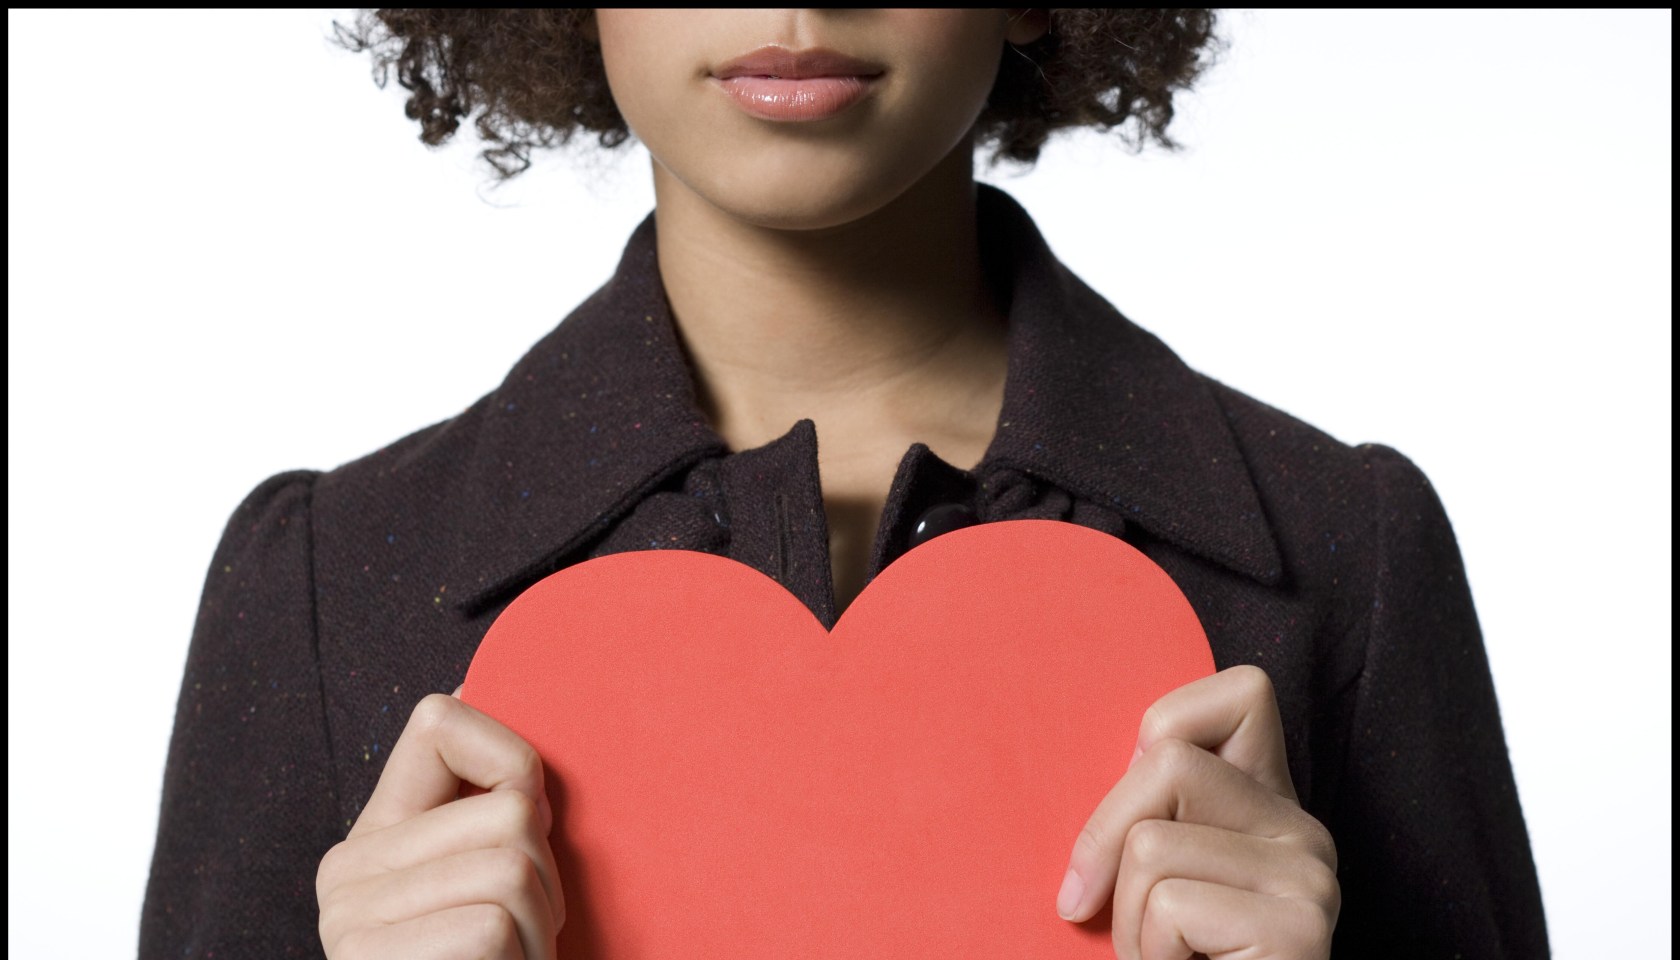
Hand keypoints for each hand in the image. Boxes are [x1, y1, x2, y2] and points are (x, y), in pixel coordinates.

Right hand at [316, 688, 564, 958]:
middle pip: (510, 811)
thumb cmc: (487, 959)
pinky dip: (518, 959)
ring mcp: (349, 914)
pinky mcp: (366, 958)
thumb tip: (470, 682)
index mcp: (377, 832)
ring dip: (538, 927)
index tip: (530, 823)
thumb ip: (483, 805)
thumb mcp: (486, 878)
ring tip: (514, 957)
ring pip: (511, 868)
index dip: (512, 759)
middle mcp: (348, 866)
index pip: (438, 723)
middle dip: (547, 878)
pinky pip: (489, 926)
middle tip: (527, 930)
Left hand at [1055, 665, 1338, 959]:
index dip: (1164, 725)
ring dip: (1128, 925)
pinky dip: (1150, 957)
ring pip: (1150, 844)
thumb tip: (1109, 767)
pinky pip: (1168, 906)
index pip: (1242, 691)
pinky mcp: (1299, 928)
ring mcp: (1310, 877)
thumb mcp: (1153, 880)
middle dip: (1108, 844)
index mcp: (1270, 805)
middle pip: (1163, 760)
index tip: (1137, 811)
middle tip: (1129, 922)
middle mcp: (1305, 830)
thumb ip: (1151, 815)